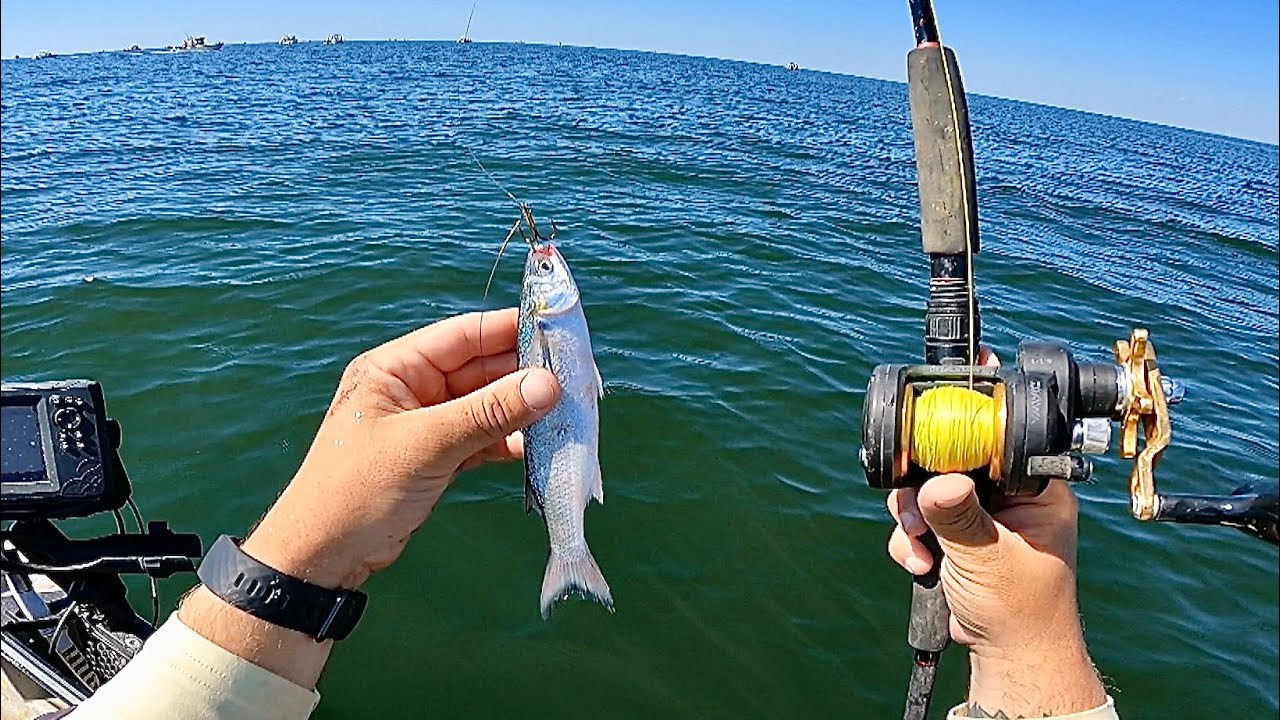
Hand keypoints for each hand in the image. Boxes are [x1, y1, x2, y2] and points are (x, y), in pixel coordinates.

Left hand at [180, 310, 558, 687]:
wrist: (323, 557)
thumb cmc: (357, 490)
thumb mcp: (426, 445)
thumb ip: (488, 413)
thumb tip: (548, 384)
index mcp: (396, 369)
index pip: (464, 335)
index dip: (512, 330)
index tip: (559, 331)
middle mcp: (413, 389)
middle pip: (482, 369)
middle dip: (526, 376)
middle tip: (575, 379)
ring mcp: (427, 424)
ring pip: (487, 406)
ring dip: (522, 412)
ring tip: (565, 415)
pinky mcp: (438, 457)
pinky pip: (484, 439)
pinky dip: (509, 443)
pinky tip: (538, 449)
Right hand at [885, 350, 1106, 715]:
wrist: (1007, 657)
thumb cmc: (1022, 613)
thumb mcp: (990, 559)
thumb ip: (961, 517)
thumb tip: (938, 482)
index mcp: (1033, 489)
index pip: (1000, 436)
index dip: (969, 418)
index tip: (943, 394)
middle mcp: (1005, 495)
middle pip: (949, 458)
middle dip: (922, 486)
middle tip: (917, 511)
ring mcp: (977, 514)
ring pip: (925, 489)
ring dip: (912, 520)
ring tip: (920, 548)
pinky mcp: (953, 536)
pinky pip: (916, 520)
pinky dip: (909, 542)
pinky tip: (921, 565)